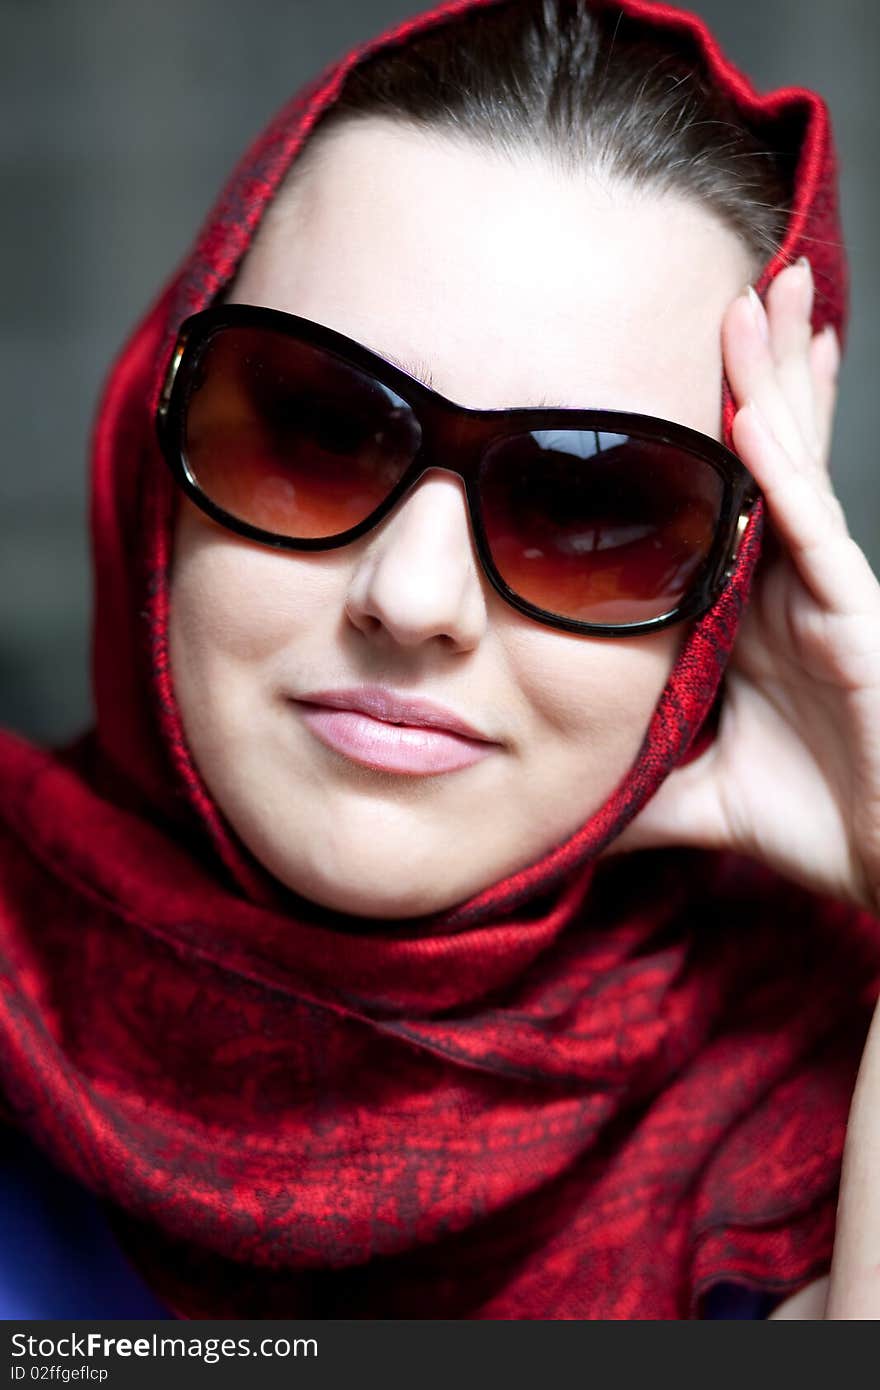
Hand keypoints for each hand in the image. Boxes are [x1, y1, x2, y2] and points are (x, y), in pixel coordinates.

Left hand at [609, 259, 879, 918]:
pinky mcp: (856, 626)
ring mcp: (827, 598)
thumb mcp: (687, 789)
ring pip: (797, 471)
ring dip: (772, 383)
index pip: (732, 492)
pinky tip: (755, 417)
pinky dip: (783, 476)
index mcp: (754, 608)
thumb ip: (620, 774)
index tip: (682, 349)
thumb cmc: (810, 820)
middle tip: (738, 275)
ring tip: (753, 294)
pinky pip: (814, 538)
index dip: (720, 419)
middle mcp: (792, 586)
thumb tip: (543, 792)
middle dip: (757, 366)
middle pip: (771, 455)